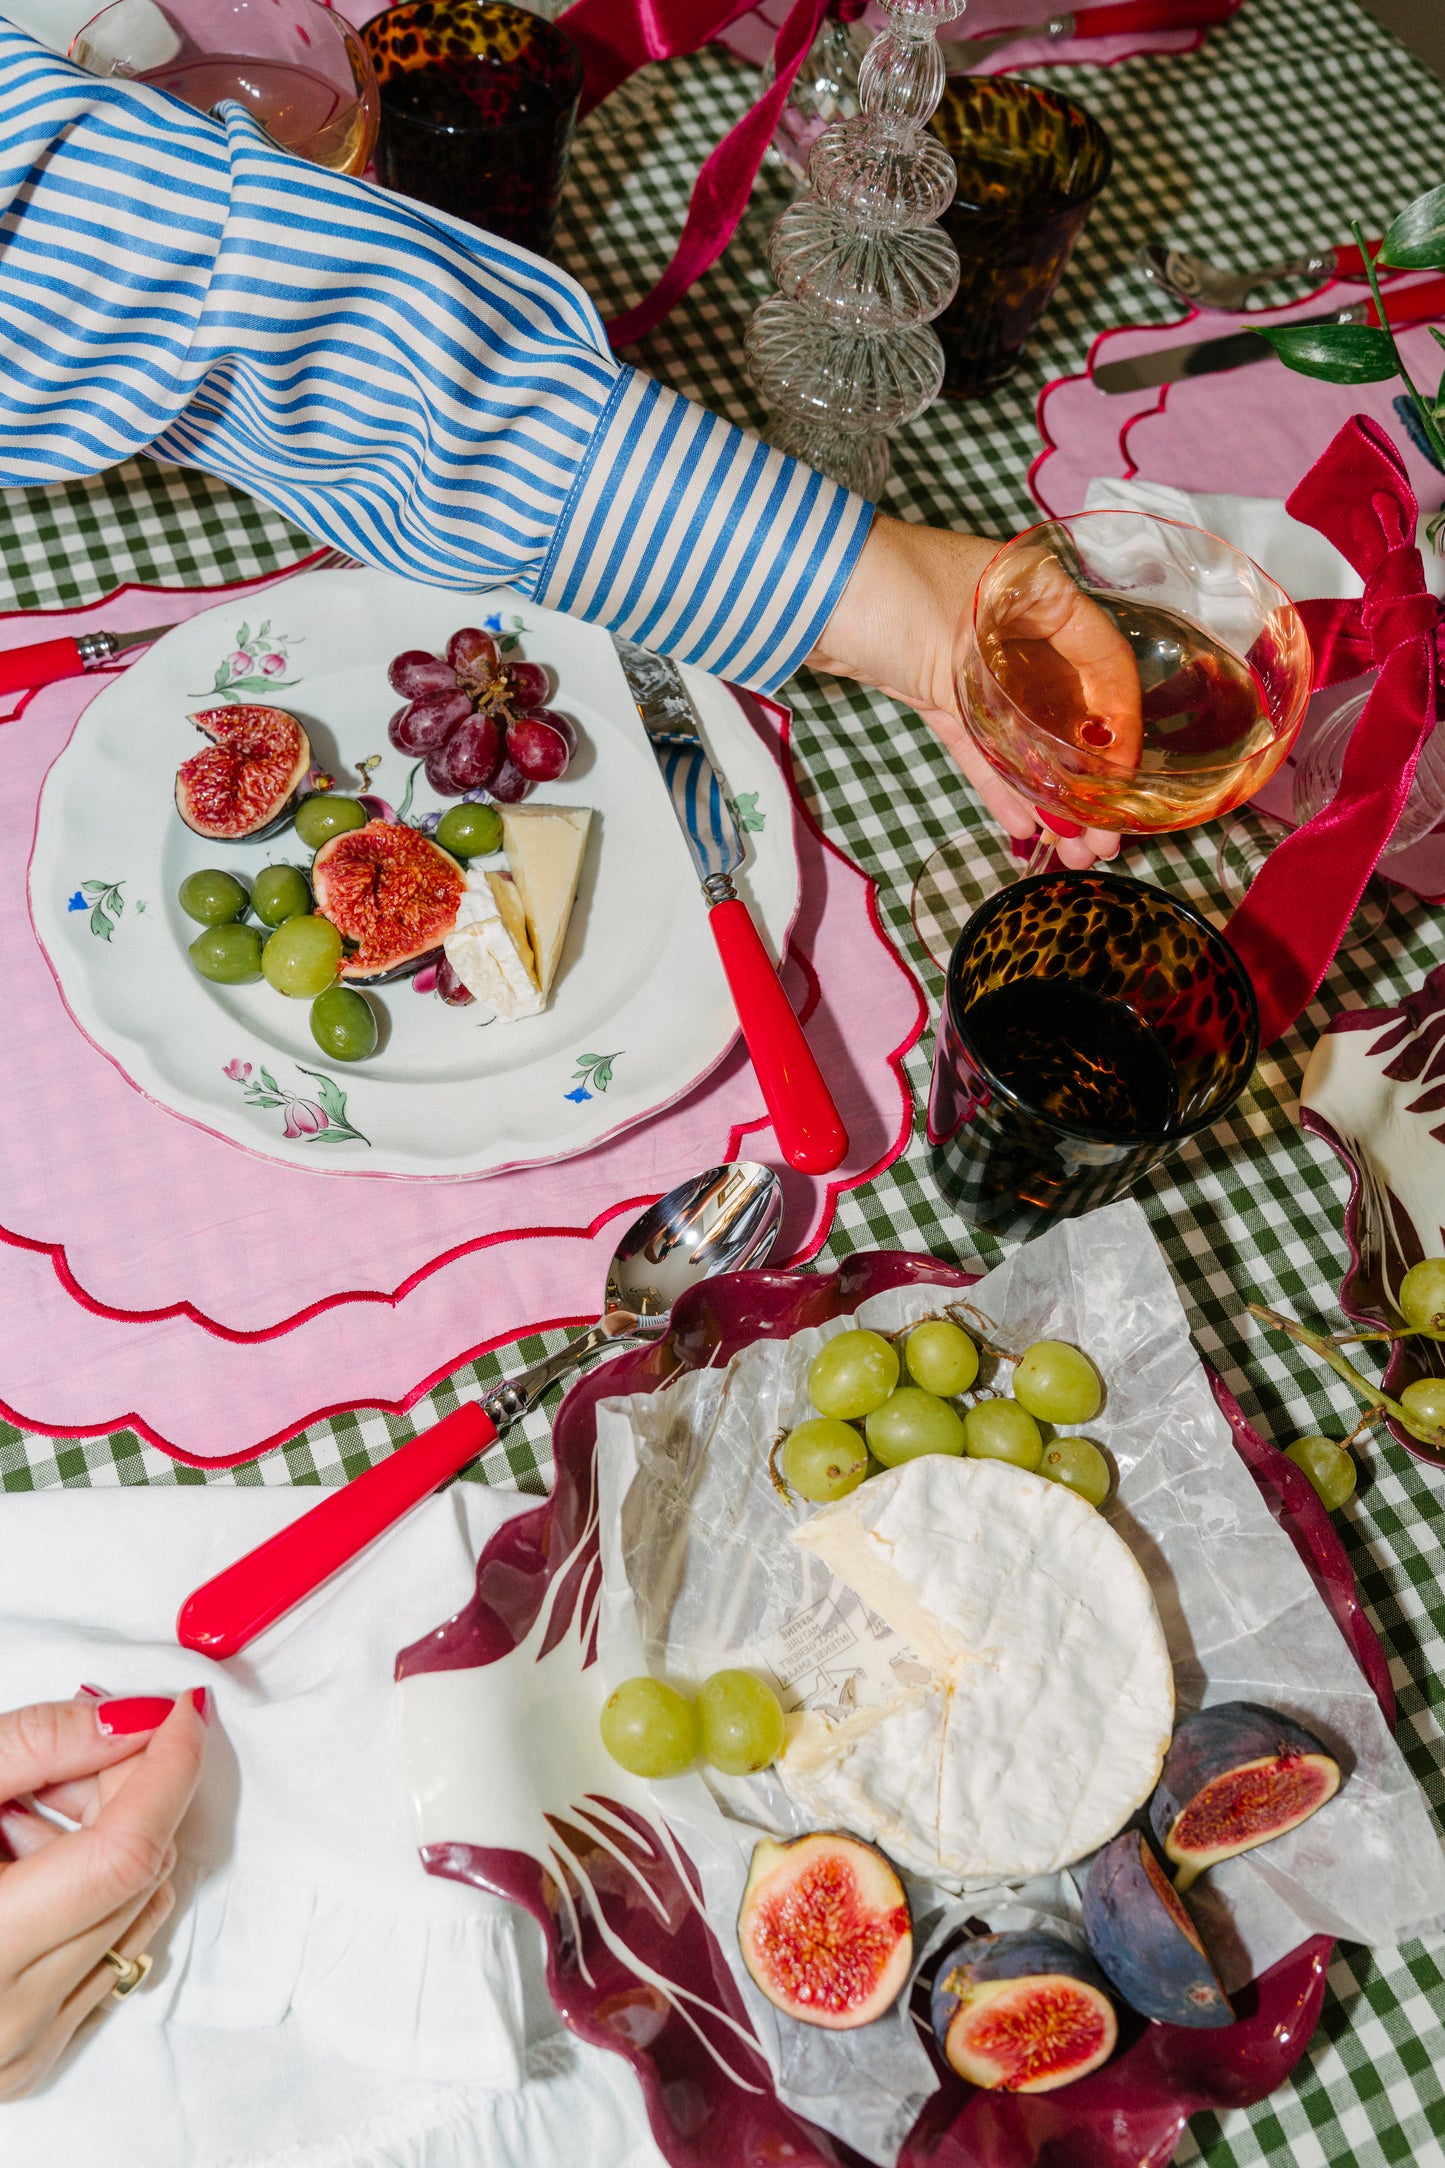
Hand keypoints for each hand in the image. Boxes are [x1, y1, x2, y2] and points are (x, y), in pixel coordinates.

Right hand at [0, 1692, 207, 2100]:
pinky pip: (108, 1964)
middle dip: (132, 1796)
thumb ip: (34, 1746)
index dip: (167, 1769)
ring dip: (113, 1849)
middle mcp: (4, 2018)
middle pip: (137, 1877)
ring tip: (33, 1818)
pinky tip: (31, 1874)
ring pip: (134, 1919)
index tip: (183, 1710)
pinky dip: (97, 1903)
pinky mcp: (27, 2064)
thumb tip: (131, 1715)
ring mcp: (20, 2051)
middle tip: (82, 1752)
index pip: (125, 1851)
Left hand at [806, 514, 1127, 868]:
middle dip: (1086, 778)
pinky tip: (1024, 825)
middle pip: (1069, 707)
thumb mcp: (965, 653)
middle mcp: (1017, 623)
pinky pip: (980, 740)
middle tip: (1104, 838)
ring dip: (1046, 791)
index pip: (1104, 664)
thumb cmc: (890, 594)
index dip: (1121, 728)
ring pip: (1024, 732)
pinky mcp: (937, 686)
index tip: (1126, 785)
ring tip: (1072, 849)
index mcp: (1041, 591)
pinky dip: (1000, 780)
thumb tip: (1066, 778)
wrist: (803, 592)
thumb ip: (1018, 715)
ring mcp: (975, 657)